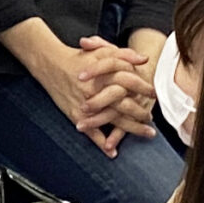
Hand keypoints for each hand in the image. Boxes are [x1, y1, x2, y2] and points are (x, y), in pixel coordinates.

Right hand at [30, 39, 145, 152]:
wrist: (49, 63)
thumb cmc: (77, 57)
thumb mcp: (101, 50)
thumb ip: (123, 54)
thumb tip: (144, 60)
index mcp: (104, 74)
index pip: (130, 82)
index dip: (144, 89)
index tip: (154, 94)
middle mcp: (96, 91)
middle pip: (125, 105)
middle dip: (141, 113)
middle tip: (150, 117)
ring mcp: (86, 105)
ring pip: (113, 120)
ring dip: (131, 128)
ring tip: (146, 132)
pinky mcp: (76, 115)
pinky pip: (91, 132)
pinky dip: (102, 144)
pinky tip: (112, 152)